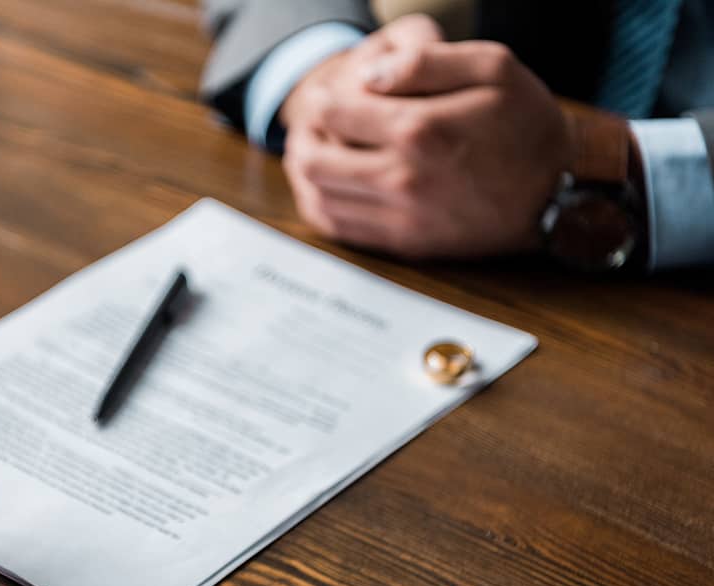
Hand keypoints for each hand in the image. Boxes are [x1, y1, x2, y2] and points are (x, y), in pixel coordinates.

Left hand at [284, 37, 572, 258]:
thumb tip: (370, 74)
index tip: (332, 96)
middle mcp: (403, 177)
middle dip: (305, 136)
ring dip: (307, 173)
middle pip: (314, 159)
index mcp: (420, 129)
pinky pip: (340, 229)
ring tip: (317, 152)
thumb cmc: (528, 125)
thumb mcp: (495, 68)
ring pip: (320, 196)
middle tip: (314, 127)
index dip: (324, 98)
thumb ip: (427, 62)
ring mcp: (402, 216)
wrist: (560, 196)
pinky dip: (322, 206)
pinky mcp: (405, 243)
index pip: (334, 112)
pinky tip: (330, 188)